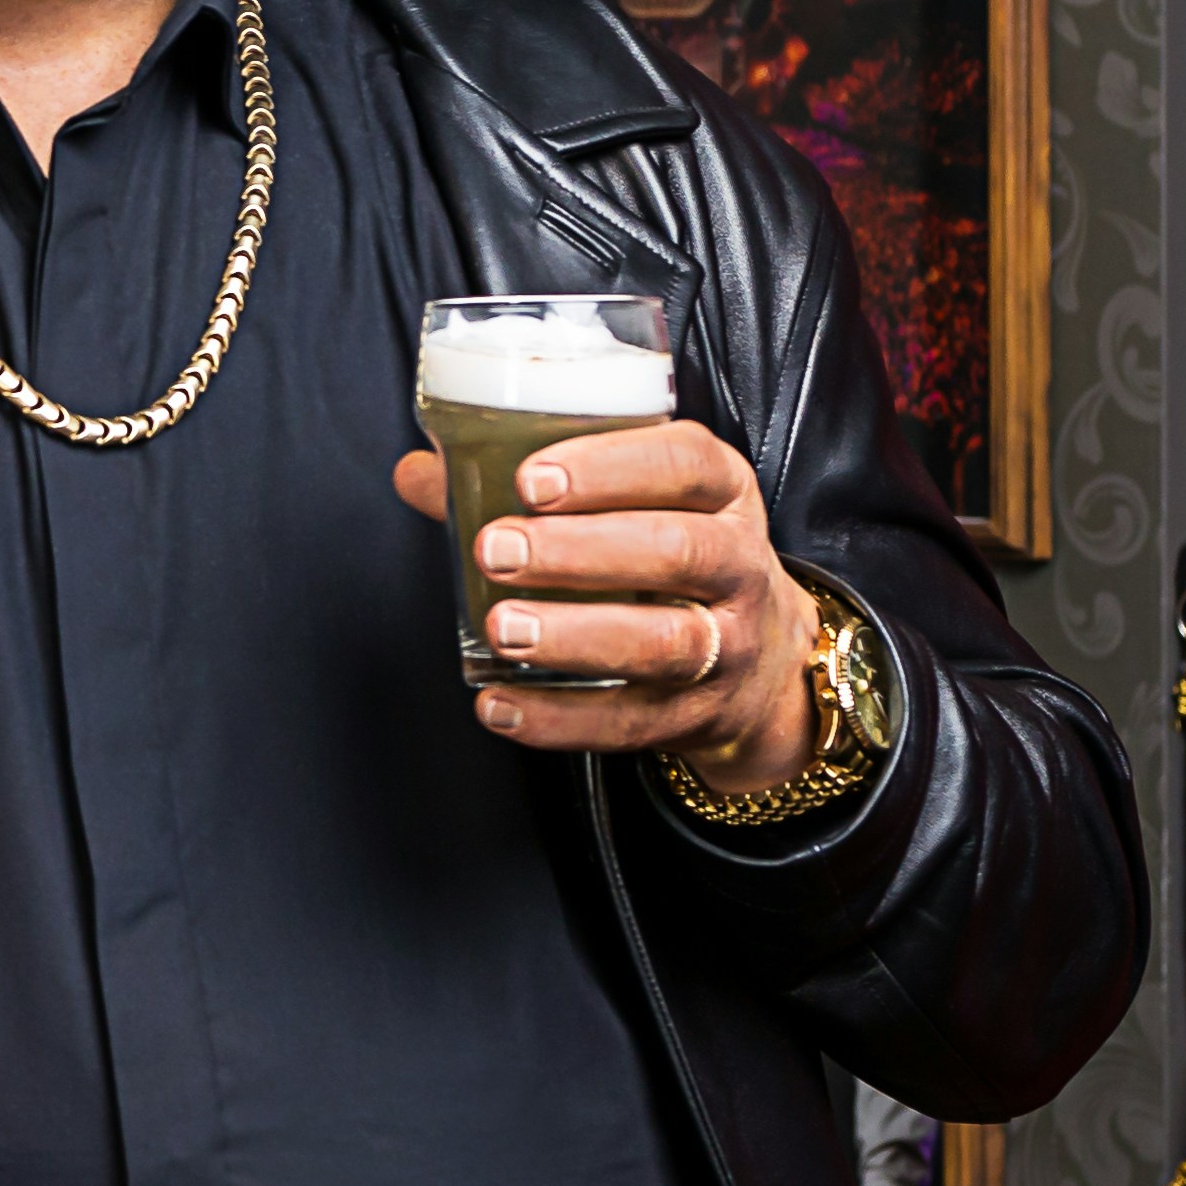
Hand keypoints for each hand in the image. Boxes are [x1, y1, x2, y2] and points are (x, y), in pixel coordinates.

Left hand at [390, 421, 826, 788]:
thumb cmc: (671, 559)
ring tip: (502, 629)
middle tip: (498, 551)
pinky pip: (632, 722)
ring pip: (665, 641)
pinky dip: (562, 720)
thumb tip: (422, 473)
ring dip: (576, 636)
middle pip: (677, 549)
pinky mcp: (698, 714)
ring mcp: (728, 644)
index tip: (531, 480)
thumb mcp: (632, 505)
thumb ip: (530, 489)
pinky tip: (502, 704)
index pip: (683, 463)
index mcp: (720, 493)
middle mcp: (736, 564)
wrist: (763, 665)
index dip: (609, 467)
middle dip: (581, 550)